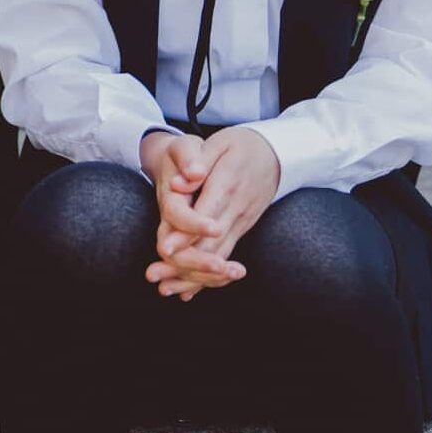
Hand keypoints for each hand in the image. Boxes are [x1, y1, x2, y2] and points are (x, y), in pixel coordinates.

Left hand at [145, 126, 280, 301]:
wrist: (276, 155)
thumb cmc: (242, 145)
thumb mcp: (220, 143)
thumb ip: (199, 162)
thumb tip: (179, 182)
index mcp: (229, 183)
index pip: (207, 214)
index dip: (186, 233)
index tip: (165, 248)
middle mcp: (237, 208)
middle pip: (212, 243)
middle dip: (183, 263)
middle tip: (155, 275)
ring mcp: (242, 222)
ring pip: (219, 256)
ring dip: (192, 276)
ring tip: (165, 288)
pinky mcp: (243, 229)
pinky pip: (226, 256)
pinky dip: (207, 276)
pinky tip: (187, 290)